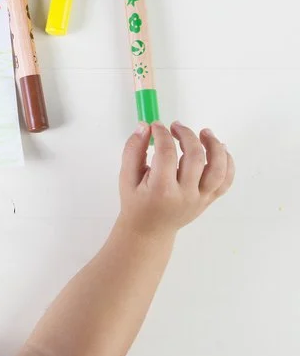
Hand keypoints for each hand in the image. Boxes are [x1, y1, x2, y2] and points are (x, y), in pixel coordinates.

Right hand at [118, 122, 234, 239]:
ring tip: (205, 132)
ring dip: (215, 146)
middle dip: (186, 135)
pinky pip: (226, 181)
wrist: (150, 230)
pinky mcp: (209, 200)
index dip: (162, 134)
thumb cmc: (136, 202)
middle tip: (176, 126)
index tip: (156, 125)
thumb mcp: (126, 176)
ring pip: (218, 169)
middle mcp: (185, 194)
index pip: (167, 154)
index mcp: (160, 189)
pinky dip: (228, 163)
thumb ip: (133, 150)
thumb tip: (144, 127)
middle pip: (195, 157)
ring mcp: (200, 198)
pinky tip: (220, 149)